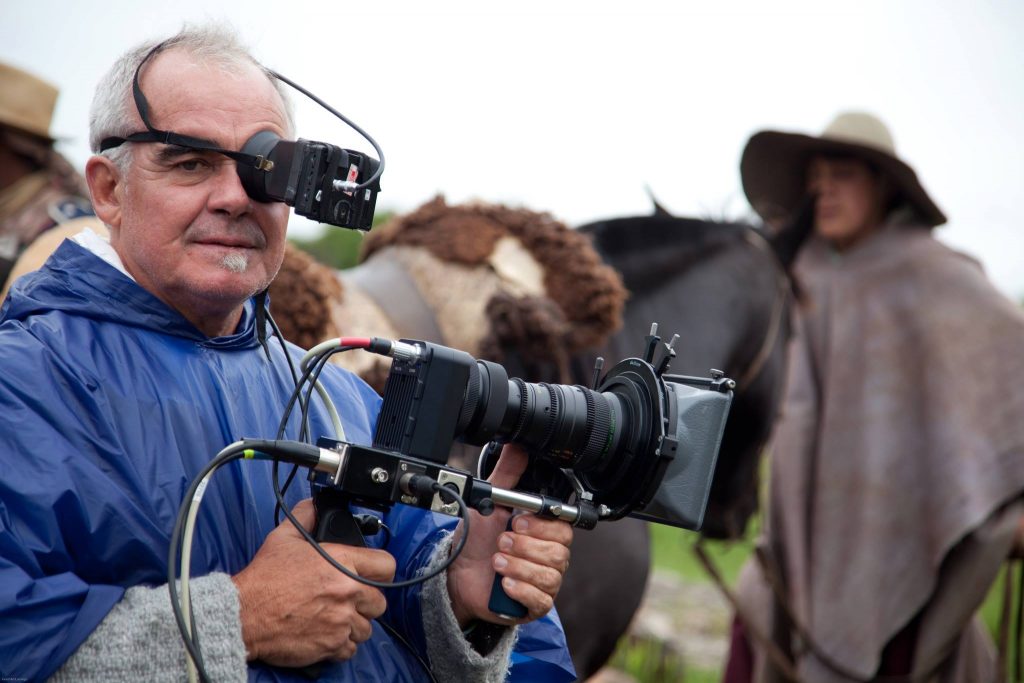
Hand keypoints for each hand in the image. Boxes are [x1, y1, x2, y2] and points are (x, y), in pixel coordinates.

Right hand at [231, 499, 395, 665]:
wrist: (244, 615)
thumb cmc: (263, 580)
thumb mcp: (283, 538)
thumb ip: (305, 517)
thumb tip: (314, 506)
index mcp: (342, 562)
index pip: (387, 565)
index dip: (380, 570)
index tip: (373, 575)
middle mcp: (347, 591)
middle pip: (380, 601)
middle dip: (366, 602)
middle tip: (348, 600)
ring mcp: (342, 620)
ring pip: (367, 627)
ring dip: (354, 624)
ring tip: (334, 618)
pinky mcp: (332, 644)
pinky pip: (351, 648)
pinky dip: (341, 644)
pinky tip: (326, 634)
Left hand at [445, 444, 573, 626]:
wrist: (459, 574)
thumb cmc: (479, 540)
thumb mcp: (490, 504)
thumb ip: (507, 476)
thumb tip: (518, 446)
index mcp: (545, 531)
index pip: (563, 527)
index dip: (542, 525)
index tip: (517, 521)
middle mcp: (550, 555)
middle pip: (558, 551)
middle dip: (526, 545)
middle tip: (502, 540)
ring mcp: (544, 581)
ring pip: (548, 574)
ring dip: (519, 565)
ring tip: (497, 560)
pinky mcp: (535, 604)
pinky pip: (541, 598)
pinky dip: (520, 588)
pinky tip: (504, 582)